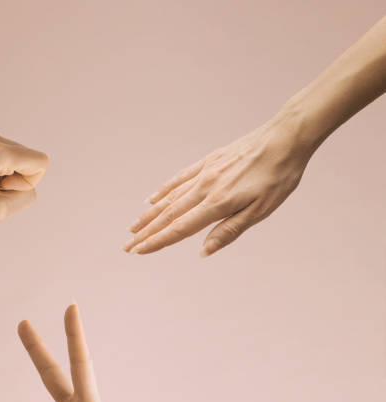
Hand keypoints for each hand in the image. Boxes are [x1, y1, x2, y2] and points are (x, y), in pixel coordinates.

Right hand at [123, 117, 311, 256]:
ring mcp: (204, 173)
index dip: (158, 241)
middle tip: (127, 246)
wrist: (287, 137)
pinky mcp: (208, 162)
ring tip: (133, 227)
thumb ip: (229, 231)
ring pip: (169, 198)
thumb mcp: (261, 210)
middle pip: (168, 215)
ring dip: (149, 215)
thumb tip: (204, 251)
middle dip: (146, 233)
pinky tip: (151, 199)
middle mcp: (205, 188)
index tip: (139, 251)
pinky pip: (179, 179)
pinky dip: (163, 191)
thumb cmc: (279, 176)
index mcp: (218, 203)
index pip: (180, 228)